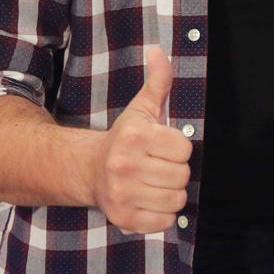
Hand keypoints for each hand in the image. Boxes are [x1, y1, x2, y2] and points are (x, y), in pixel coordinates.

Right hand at [90, 46, 191, 233]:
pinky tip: (151, 201)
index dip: (179, 148)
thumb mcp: (141, 107)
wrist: (89, 169)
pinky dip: (163, 215)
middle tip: (161, 166)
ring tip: (157, 183)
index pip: (184, 148)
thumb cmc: (124, 137)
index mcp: (135, 137)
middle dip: (177, 172)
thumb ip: (157, 80)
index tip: (166, 147)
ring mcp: (122, 194)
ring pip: (176, 200)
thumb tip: (158, 50)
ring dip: (172, 194)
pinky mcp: (122, 218)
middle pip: (182, 176)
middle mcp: (126, 166)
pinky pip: (163, 222)